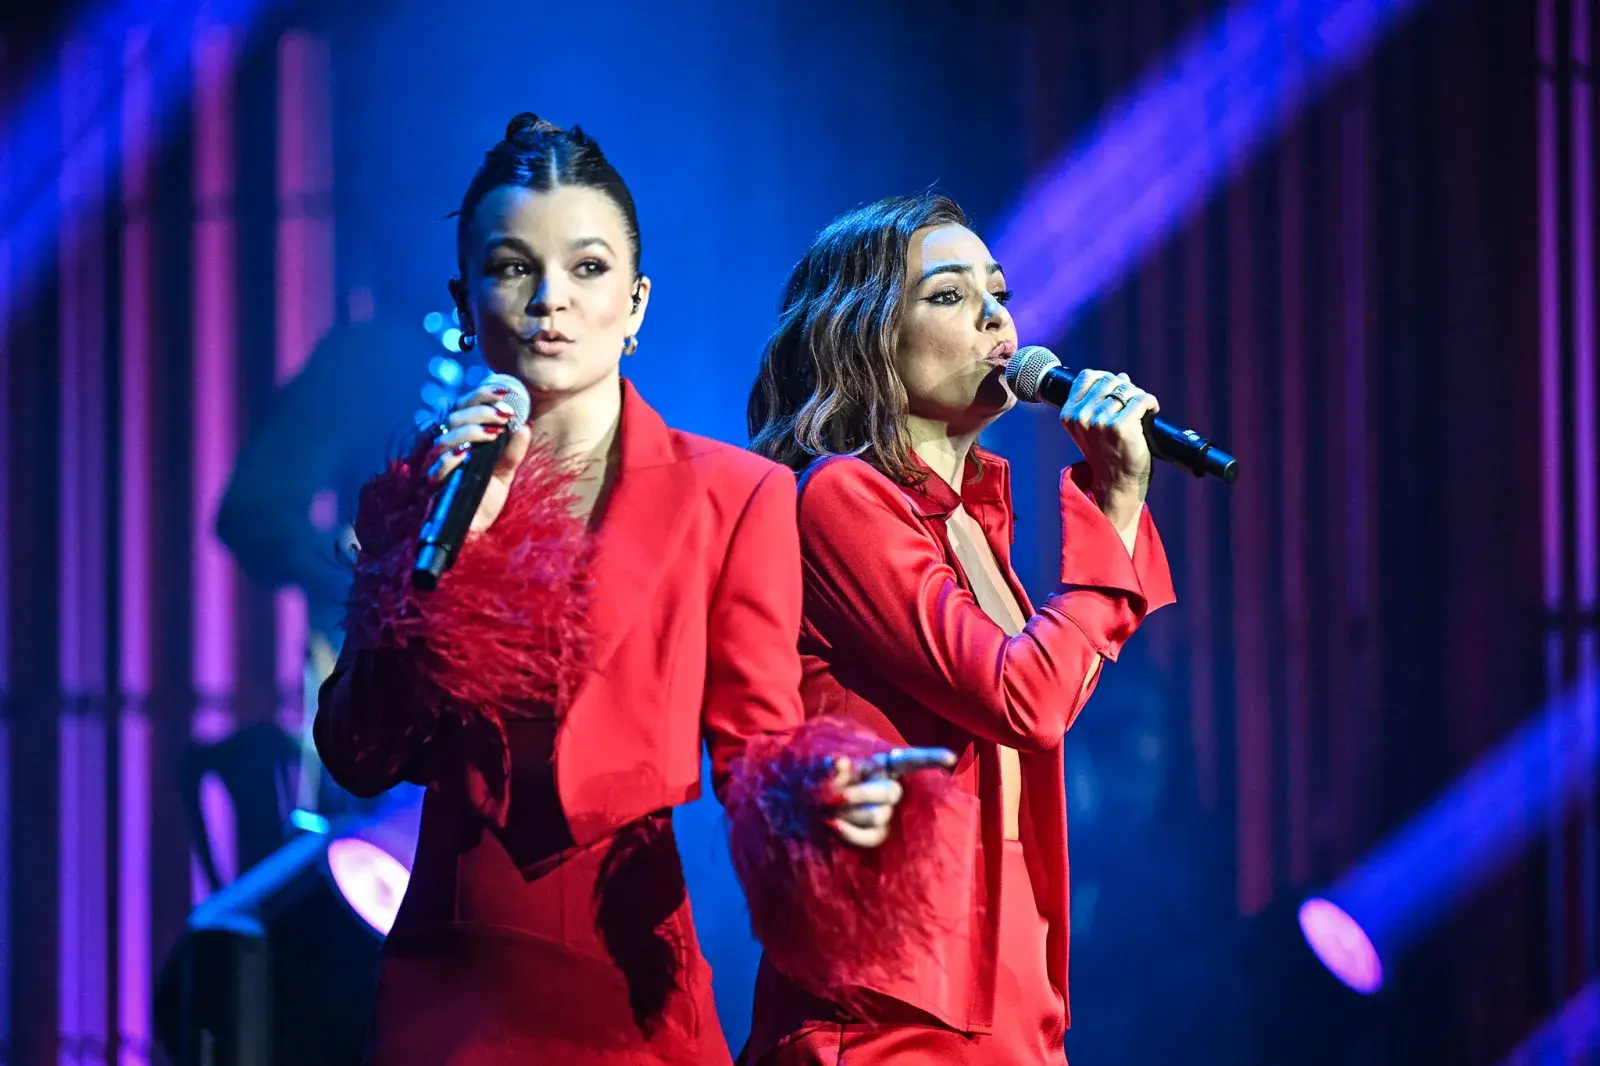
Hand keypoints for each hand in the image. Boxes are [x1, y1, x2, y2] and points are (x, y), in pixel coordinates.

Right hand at [424, 380, 531, 533]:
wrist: (473, 533)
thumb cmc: (483, 500)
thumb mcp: (504, 474)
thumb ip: (512, 452)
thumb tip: (525, 427)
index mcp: (460, 439)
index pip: (464, 407)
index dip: (482, 395)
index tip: (506, 392)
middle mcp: (445, 448)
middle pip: (454, 417)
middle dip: (481, 411)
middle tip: (505, 414)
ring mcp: (436, 466)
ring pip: (444, 438)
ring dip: (470, 430)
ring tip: (494, 432)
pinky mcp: (433, 487)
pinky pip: (436, 468)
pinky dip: (450, 458)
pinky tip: (466, 453)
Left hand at [826, 747, 956, 848]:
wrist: (807, 809)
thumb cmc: (820, 782)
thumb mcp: (824, 769)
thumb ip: (832, 765)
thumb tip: (840, 762)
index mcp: (883, 766)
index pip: (910, 760)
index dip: (930, 758)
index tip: (951, 758)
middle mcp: (891, 789)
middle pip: (890, 793)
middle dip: (859, 794)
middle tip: (834, 797)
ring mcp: (887, 815)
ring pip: (878, 816)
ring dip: (848, 812)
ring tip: (827, 809)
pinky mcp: (878, 836)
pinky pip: (870, 837)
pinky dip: (850, 832)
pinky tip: (834, 826)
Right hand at [1060, 369, 1158, 531]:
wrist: (1116, 483)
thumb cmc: (1107, 455)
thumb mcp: (1091, 427)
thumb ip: (1098, 402)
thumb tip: (1121, 377)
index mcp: (1069, 414)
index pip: (1087, 376)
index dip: (1106, 379)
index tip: (1116, 391)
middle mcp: (1082, 416)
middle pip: (1109, 380)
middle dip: (1124, 387)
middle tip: (1132, 403)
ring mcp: (1100, 421)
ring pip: (1127, 389)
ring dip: (1138, 396)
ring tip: (1142, 409)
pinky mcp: (1121, 426)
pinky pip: (1141, 399)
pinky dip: (1150, 402)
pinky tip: (1151, 411)